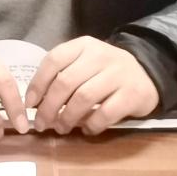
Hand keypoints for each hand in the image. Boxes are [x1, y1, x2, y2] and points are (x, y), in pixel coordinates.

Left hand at [26, 36, 158, 135]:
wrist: (146, 72)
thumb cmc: (106, 70)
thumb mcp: (85, 61)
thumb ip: (63, 74)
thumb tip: (35, 101)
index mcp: (83, 45)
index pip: (54, 60)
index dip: (38, 83)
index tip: (30, 104)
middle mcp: (100, 55)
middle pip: (66, 82)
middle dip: (49, 106)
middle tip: (42, 123)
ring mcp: (118, 74)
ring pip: (83, 98)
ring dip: (67, 118)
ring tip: (61, 128)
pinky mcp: (132, 94)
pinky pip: (105, 113)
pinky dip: (91, 125)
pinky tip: (86, 130)